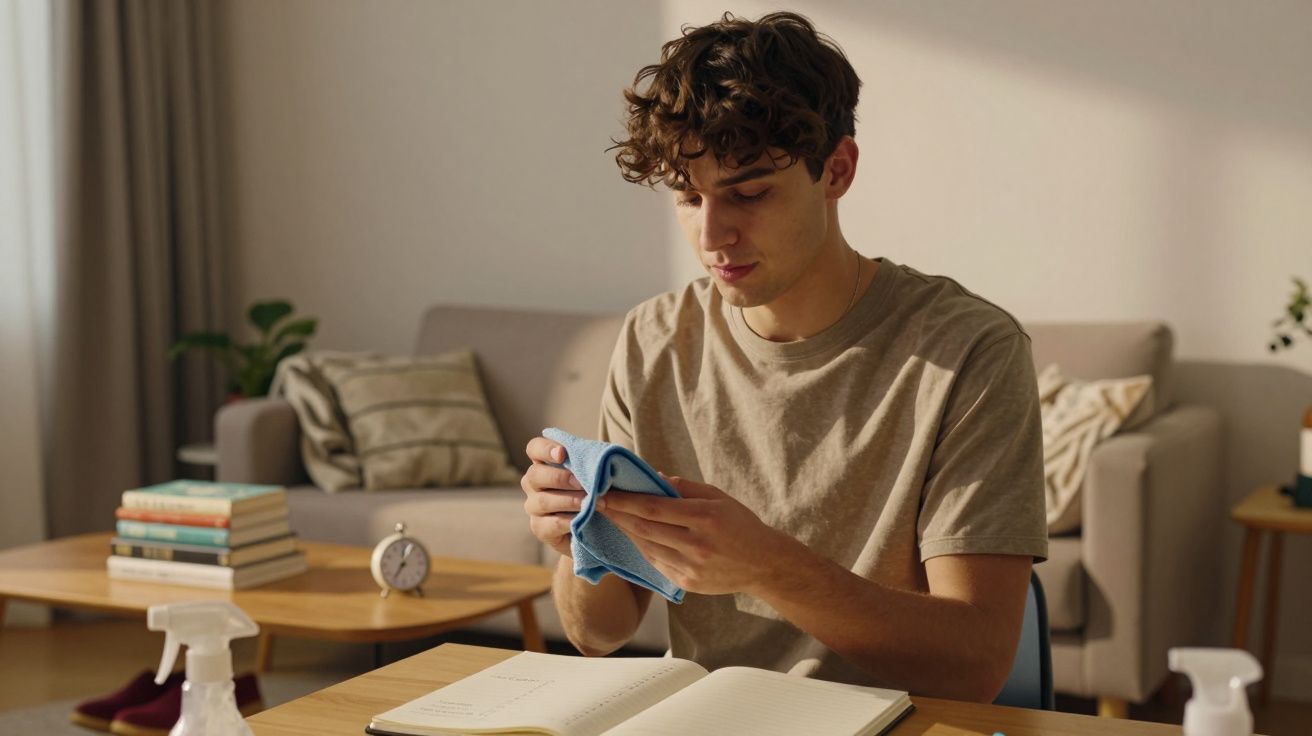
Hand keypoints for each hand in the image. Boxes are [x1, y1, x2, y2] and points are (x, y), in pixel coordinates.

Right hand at [521, 436, 585, 557]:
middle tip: (582, 483)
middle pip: (535, 475)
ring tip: (589, 502)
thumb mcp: (593, 474)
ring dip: (568, 500)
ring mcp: (533, 506)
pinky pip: (550, 524)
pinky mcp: (540, 528)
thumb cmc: (593, 491)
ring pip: (543, 501)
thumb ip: (591, 464)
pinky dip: (568, 521)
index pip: (534, 448)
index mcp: (544, 463)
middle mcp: (533, 483)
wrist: (594, 525)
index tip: (563, 453)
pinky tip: (582, 519)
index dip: (545, 449)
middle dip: (560, 478)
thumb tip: (601, 459)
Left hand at [600, 475, 793, 595]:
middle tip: (597, 503)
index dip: (624, 500)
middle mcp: (696, 545)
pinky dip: (641, 548)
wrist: (763, 564)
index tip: (604, 492)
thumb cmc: (740, 524)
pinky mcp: (687, 584)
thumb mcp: (718, 497)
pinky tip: (632, 536)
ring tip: (611, 517)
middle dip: (617, 514)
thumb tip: (650, 478)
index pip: (653, 507)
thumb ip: (684, 487)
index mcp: (704, 518)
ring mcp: (690, 568)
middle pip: (644, 528)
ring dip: (625, 532)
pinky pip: (656, 563)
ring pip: (646, 547)